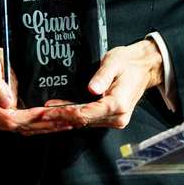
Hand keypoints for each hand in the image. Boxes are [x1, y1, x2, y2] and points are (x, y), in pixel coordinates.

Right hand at [0, 42, 67, 134]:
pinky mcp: (11, 120)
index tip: (47, 112)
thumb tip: (7, 102)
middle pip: (23, 126)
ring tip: (68, 121)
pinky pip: (29, 127)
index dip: (31, 116)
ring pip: (28, 129)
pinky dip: (45, 127)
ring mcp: (1, 122)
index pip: (11, 118)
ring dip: (49, 126)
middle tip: (67, 116)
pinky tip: (59, 123)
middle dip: (47, 122)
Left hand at [43, 39, 161, 129]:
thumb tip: (92, 89)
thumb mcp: (114, 62)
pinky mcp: (111, 118)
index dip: (66, 112)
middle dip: (60, 117)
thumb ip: (102, 76)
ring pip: (84, 122)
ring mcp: (115, 119)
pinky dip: (73, 116)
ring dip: (64, 118)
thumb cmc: (129, 63)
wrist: (144, 67)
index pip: (87, 113)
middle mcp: (118, 117)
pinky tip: (58, 111)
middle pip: (83, 120)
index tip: (49, 111)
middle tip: (39, 114)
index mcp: (118, 104)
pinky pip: (89, 119)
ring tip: (43, 114)